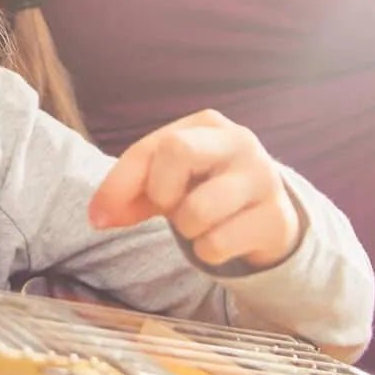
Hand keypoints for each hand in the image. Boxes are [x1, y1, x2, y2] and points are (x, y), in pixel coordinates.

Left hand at [87, 110, 306, 271]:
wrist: (268, 217)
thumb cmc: (208, 189)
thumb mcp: (169, 180)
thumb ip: (131, 190)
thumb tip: (98, 216)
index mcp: (206, 123)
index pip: (151, 146)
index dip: (118, 183)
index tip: (99, 217)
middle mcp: (239, 141)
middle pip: (179, 152)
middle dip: (161, 192)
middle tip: (169, 208)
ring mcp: (263, 177)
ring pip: (198, 209)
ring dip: (185, 228)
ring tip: (198, 223)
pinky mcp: (276, 217)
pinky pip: (218, 243)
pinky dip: (207, 251)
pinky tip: (221, 240)